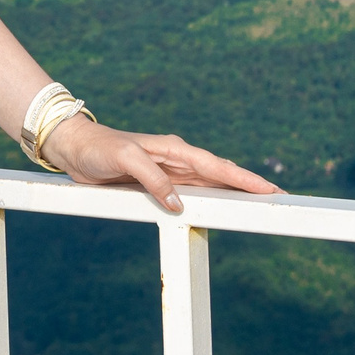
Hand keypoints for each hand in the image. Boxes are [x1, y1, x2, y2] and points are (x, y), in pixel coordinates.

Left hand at [43, 117, 279, 211]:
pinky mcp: (159, 184)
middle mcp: (177, 160)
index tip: (270, 189)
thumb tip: (178, 204)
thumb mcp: (124, 158)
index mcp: (174, 150)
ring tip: (261, 206)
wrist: (74, 147)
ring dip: (234, 194)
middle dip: (250, 187)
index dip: (243, 178)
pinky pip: (192, 194)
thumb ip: (153, 178)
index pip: (217, 166)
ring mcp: (170, 173)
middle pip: (222, 176)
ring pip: (211, 185)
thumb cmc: (98, 147)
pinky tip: (224, 207)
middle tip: (280, 199)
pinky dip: (211, 200)